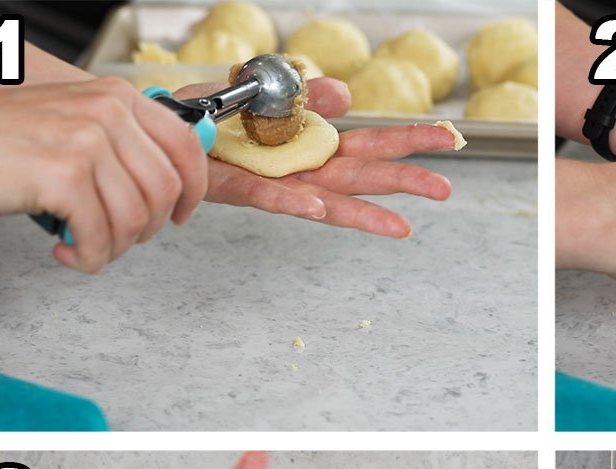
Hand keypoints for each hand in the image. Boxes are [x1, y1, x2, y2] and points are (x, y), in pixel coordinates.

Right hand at [0, 77, 207, 272]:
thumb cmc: (0, 141)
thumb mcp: (72, 123)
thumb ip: (120, 144)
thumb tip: (167, 182)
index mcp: (115, 97)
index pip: (186, 146)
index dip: (193, 191)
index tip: (179, 215)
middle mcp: (106, 113)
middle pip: (164, 191)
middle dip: (144, 228)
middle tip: (115, 238)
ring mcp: (86, 142)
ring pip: (134, 219)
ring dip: (111, 247)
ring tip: (84, 245)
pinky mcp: (64, 176)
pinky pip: (100, 236)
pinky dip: (87, 257)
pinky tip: (67, 251)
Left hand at [176, 77, 458, 236]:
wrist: (167, 128)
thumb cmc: (216, 117)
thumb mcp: (268, 95)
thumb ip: (306, 96)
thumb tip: (344, 95)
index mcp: (315, 145)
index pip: (372, 144)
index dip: (409, 140)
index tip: (448, 138)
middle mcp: (305, 170)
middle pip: (363, 176)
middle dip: (404, 182)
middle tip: (443, 189)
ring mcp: (276, 183)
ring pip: (328, 201)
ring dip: (364, 213)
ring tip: (400, 227)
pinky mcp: (237, 187)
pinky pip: (267, 197)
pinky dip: (291, 202)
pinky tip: (316, 208)